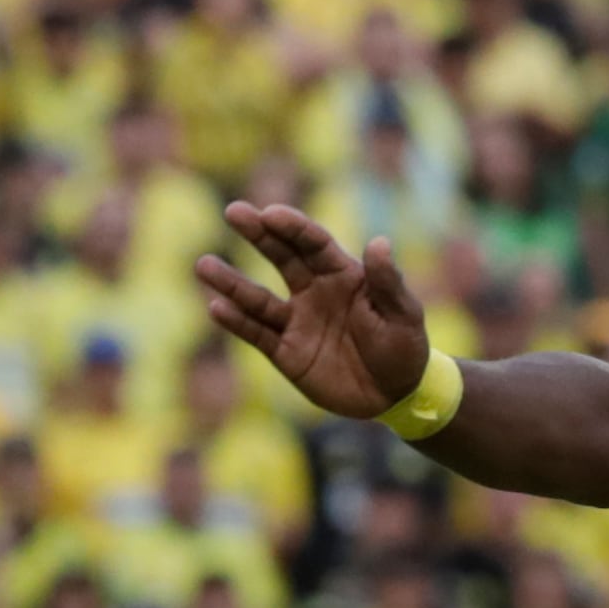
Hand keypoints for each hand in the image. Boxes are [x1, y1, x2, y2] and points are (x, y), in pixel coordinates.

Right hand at [194, 202, 432, 419]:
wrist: (397, 395)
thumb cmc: (405, 348)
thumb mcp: (404, 315)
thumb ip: (388, 282)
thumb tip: (380, 242)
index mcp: (343, 275)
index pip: (314, 244)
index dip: (293, 227)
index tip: (270, 213)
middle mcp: (314, 292)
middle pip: (281, 257)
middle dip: (258, 234)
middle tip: (233, 212)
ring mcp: (297, 321)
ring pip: (258, 297)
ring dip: (231, 282)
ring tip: (204, 265)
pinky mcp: (286, 352)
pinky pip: (257, 334)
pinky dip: (237, 321)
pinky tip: (217, 307)